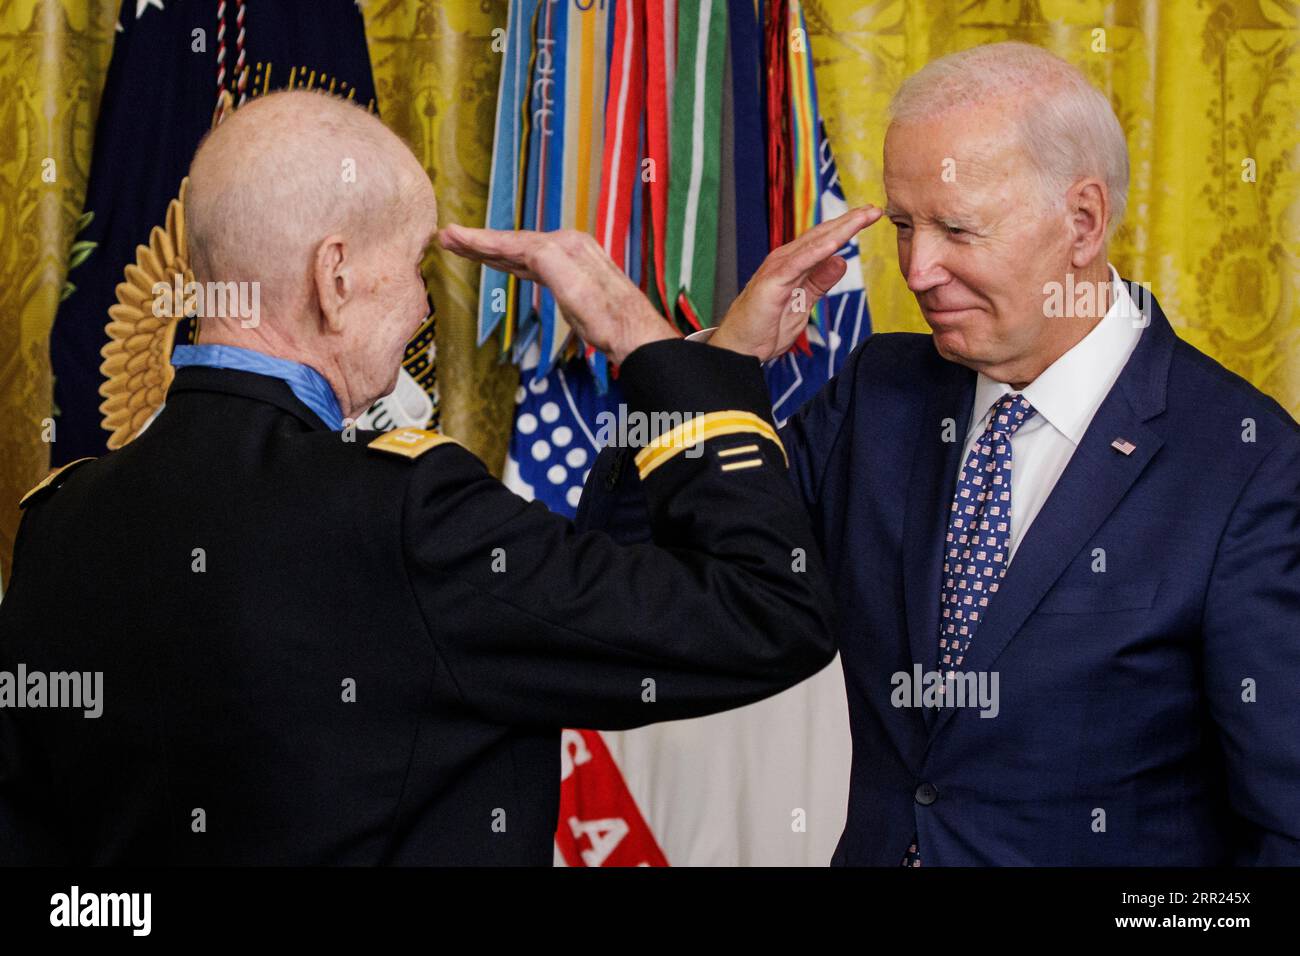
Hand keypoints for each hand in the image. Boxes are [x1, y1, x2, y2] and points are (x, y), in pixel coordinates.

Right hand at [437, 225, 677, 363]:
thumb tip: (525, 247)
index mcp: (565, 246)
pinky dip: (511, 260)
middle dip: (479, 241)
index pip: (513, 241)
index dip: (480, 240)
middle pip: (514, 242)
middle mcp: (568, 245)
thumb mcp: (574, 288)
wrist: (634, 335)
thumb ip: (548, 262)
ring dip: (491, 249)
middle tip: (447, 237)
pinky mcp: (570, 275)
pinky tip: (500, 261)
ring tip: (463, 246)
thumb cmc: (607, 318)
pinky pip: (532, 263)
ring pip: (521, 251)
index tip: (450, 234)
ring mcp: (570, 259)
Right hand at [711, 205, 882, 361]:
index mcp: (794, 264)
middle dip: (850, 221)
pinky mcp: (773, 281)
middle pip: (822, 235)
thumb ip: (820, 281)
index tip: (871, 216)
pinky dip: (818, 251)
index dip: (848, 227)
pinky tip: (836, 243)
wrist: (741, 348)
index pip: (825, 240)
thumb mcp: (804, 303)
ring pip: (814, 243)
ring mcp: (778, 268)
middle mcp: (786, 260)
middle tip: (875, 208)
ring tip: (863, 217)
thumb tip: (841, 261)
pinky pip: (800, 263)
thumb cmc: (766, 328)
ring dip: (840, 229)